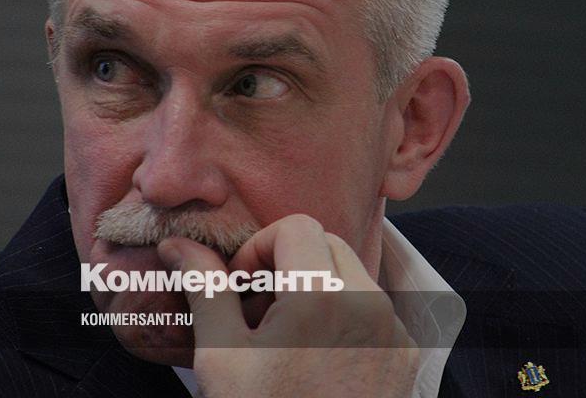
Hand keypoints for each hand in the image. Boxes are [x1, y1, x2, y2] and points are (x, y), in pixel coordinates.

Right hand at [157, 214, 418, 397]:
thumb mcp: (221, 357)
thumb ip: (205, 288)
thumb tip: (179, 245)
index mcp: (323, 298)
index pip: (296, 227)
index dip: (260, 248)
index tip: (242, 287)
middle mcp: (370, 306)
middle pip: (328, 244)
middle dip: (289, 264)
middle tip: (257, 308)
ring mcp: (394, 334)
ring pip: (354, 276)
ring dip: (317, 288)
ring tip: (285, 337)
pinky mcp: (406, 359)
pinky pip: (375, 312)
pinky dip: (344, 317)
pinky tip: (316, 359)